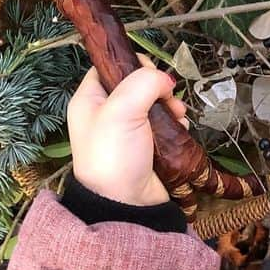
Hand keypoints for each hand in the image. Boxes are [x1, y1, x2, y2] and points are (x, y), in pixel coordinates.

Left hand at [66, 58, 187, 206]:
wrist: (126, 204)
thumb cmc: (114, 156)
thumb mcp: (122, 110)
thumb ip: (144, 82)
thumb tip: (165, 81)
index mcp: (90, 100)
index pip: (110, 66)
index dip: (131, 64)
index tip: (149, 72)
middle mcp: (106, 112)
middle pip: (137, 83)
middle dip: (158, 87)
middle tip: (167, 99)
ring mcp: (128, 129)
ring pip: (155, 102)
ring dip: (171, 105)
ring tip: (178, 116)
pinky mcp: (147, 144)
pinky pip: (165, 123)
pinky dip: (175, 123)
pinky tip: (180, 129)